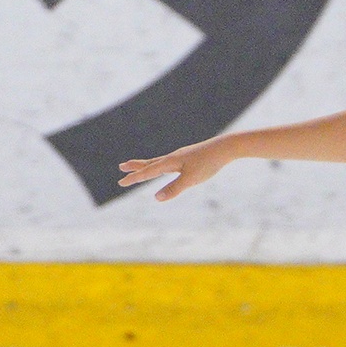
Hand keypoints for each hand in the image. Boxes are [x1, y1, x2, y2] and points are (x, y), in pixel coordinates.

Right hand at [117, 137, 232, 200]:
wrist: (225, 148)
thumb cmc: (208, 163)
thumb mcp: (191, 179)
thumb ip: (174, 188)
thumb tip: (156, 198)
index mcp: (170, 162)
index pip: (148, 172)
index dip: (134, 178)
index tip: (120, 182)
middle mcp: (172, 158)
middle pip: (150, 163)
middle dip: (135, 167)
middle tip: (121, 167)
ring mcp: (180, 157)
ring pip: (159, 162)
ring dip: (147, 165)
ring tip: (138, 166)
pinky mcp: (188, 158)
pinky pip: (169, 162)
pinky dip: (161, 165)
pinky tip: (165, 167)